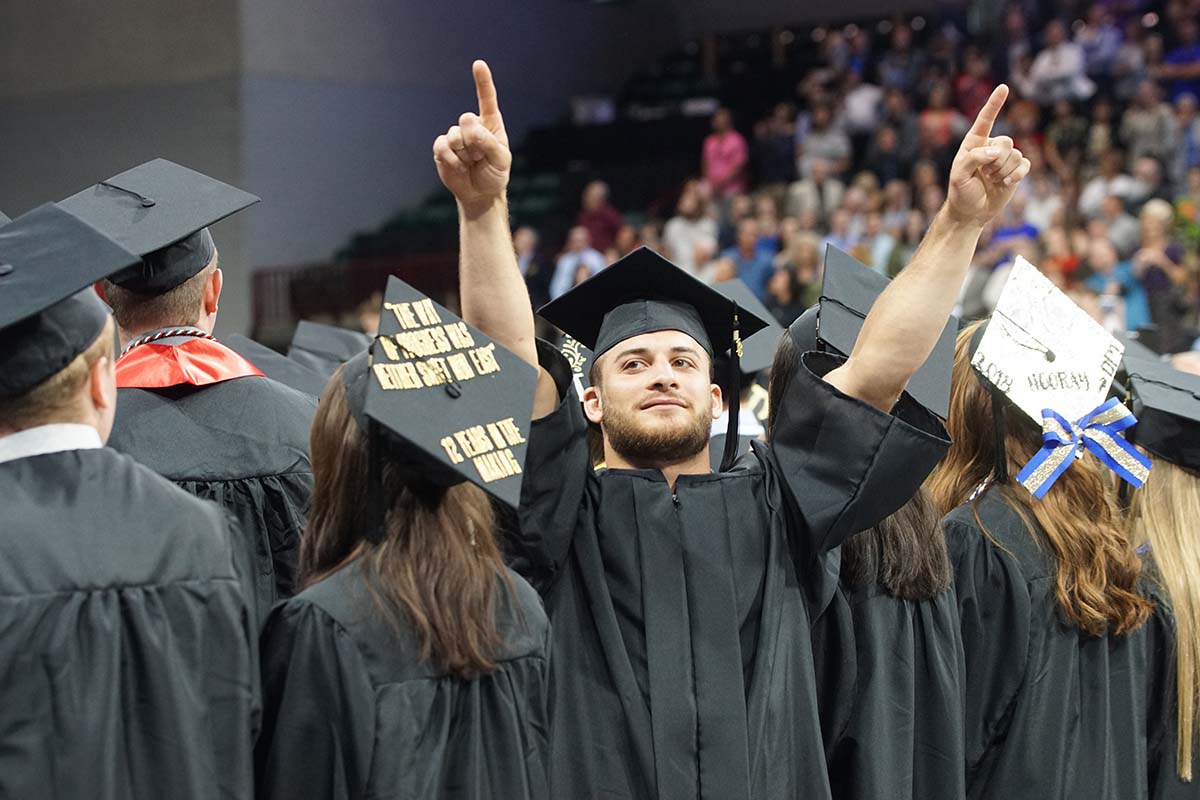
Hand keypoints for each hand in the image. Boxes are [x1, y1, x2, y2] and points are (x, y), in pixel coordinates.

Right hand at [433, 60, 511, 215]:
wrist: (480, 194)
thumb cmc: (495, 174)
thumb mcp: (501, 160)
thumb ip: (489, 143)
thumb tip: (470, 129)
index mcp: (491, 124)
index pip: (486, 99)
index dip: (482, 81)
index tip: (479, 64)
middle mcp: (472, 126)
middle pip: (467, 119)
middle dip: (474, 141)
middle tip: (481, 157)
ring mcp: (456, 136)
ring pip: (455, 135)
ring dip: (465, 154)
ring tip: (472, 164)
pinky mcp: (442, 148)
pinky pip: (442, 147)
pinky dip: (452, 160)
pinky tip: (459, 168)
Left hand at [945, 85, 1030, 227]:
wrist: (971, 212)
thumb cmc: (961, 192)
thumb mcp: (959, 175)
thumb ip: (974, 158)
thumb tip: (997, 150)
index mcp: (974, 143)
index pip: (985, 120)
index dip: (995, 104)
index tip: (1004, 87)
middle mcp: (991, 147)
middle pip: (1006, 141)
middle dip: (996, 161)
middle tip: (984, 174)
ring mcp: (1005, 158)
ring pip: (1015, 154)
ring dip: (1002, 171)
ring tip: (991, 181)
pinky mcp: (1016, 169)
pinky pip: (1025, 164)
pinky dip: (1016, 174)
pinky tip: (1006, 182)